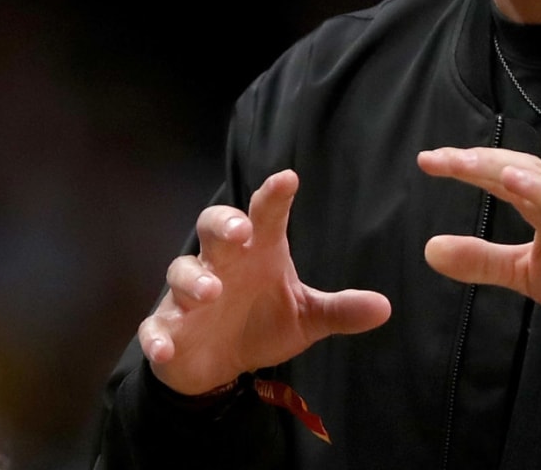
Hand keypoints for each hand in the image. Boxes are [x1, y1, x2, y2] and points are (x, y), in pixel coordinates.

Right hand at [138, 169, 391, 395]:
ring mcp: (189, 294)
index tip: (289, 179)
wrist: (218, 361)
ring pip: (182, 271)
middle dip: (224, 224)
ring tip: (212, 292)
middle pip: (213, 226)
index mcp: (257, 252)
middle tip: (241, 230)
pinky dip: (157, 335)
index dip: (274, 196)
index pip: (265, 216)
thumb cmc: (262, 321)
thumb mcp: (304, 317)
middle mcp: (221, 263)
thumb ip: (339, 310)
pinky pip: (155, 325)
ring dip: (194, 280)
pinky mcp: (167, 327)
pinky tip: (165, 346)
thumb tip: (384, 307)